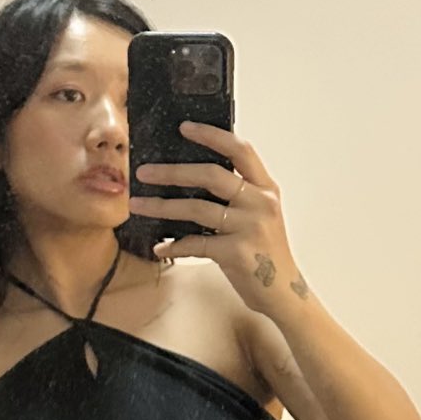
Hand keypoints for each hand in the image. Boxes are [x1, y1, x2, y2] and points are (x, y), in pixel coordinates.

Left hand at [128, 121, 303, 309]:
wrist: (283, 292)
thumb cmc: (264, 253)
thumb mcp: (259, 215)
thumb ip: (237, 195)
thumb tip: (191, 178)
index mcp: (265, 188)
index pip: (239, 150)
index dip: (211, 135)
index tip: (184, 127)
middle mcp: (260, 203)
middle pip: (210, 175)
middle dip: (171, 171)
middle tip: (143, 172)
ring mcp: (249, 227)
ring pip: (196, 208)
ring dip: (162, 206)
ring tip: (138, 205)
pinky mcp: (236, 252)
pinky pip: (196, 243)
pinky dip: (174, 245)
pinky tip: (159, 247)